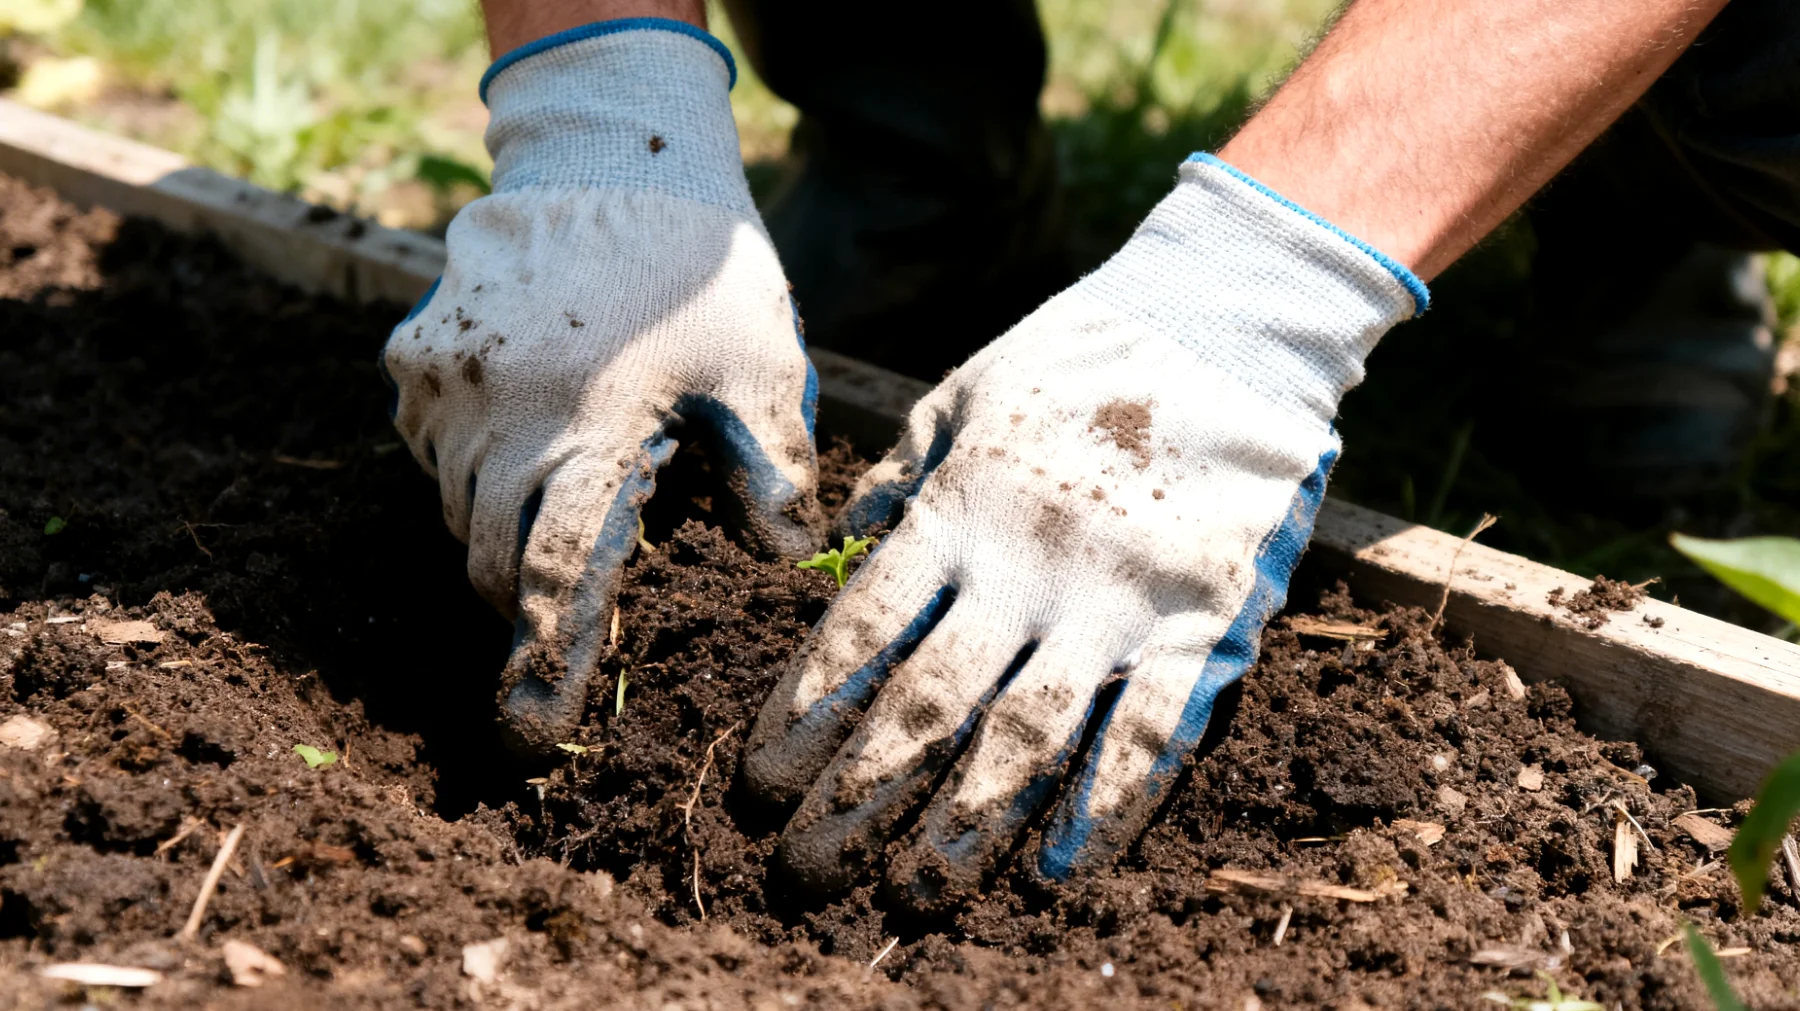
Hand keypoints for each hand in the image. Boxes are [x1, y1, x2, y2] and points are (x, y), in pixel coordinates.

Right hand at [382, 21, 818, 753]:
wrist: (610, 150)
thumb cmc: (699, 268)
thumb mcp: (759, 367)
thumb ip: (769, 472)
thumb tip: (786, 564)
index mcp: (587, 436)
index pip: (550, 582)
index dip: (542, 668)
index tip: (532, 736)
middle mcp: (495, 421)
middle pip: (487, 561)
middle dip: (523, 603)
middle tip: (568, 616)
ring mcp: (443, 389)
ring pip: (456, 509)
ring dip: (503, 529)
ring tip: (571, 494)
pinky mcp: (415, 358)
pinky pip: (434, 450)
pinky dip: (476, 468)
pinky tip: (536, 433)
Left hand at [741, 155, 1427, 909]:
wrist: (1229, 321)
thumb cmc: (1080, 355)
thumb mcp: (962, 395)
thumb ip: (896, 482)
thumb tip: (830, 552)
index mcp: (958, 509)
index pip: (862, 635)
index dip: (807, 718)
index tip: (765, 785)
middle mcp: (1027, 564)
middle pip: (929, 703)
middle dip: (860, 796)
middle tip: (809, 871)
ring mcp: (1120, 598)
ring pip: (1028, 735)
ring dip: (967, 825)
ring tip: (916, 894)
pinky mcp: (1207, 618)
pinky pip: (1154, 730)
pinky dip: (1110, 806)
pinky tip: (1065, 867)